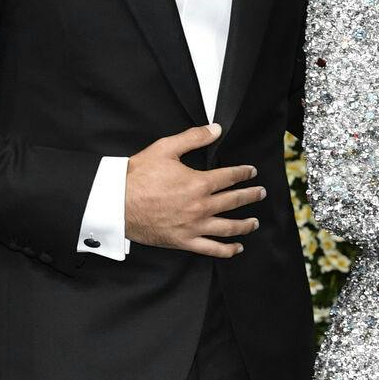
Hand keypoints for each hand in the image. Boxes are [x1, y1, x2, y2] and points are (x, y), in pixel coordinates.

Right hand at [124, 123, 265, 256]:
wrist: (117, 203)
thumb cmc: (138, 175)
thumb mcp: (165, 148)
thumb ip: (193, 137)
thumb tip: (216, 129)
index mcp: (199, 183)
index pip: (230, 177)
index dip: (244, 173)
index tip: (252, 172)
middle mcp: (201, 206)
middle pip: (234, 201)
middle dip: (251, 196)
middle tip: (261, 193)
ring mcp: (194, 226)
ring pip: (228, 227)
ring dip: (245, 224)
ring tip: (255, 222)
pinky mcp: (184, 241)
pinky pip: (211, 249)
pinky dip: (227, 250)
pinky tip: (237, 248)